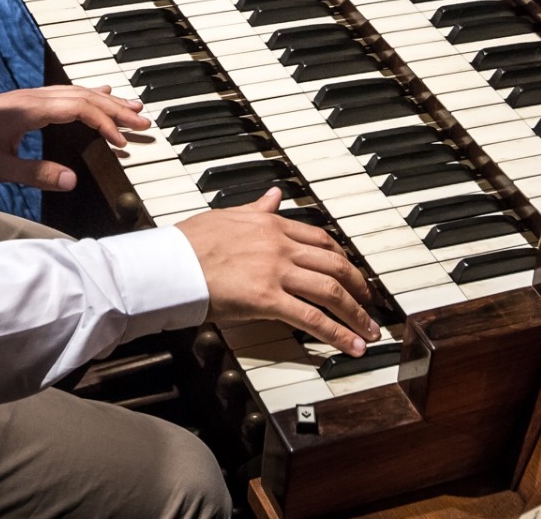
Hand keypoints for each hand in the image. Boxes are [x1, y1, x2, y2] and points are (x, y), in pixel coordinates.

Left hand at [0, 85, 147, 190]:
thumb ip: (37, 173)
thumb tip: (72, 181)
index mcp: (31, 109)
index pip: (80, 108)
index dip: (105, 123)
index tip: (122, 142)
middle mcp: (36, 97)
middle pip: (86, 96)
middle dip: (117, 109)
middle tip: (144, 122)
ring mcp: (33, 96)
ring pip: (78, 92)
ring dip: (107, 100)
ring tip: (133, 107)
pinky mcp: (29, 100)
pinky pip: (67, 93)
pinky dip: (89, 95)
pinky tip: (100, 94)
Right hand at [177, 188, 379, 355]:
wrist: (170, 262)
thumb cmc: (189, 242)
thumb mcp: (228, 216)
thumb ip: (257, 209)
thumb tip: (274, 195)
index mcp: (271, 224)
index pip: (320, 239)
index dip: (343, 258)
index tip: (352, 272)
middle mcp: (280, 245)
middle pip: (335, 264)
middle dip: (359, 286)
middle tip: (370, 303)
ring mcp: (276, 271)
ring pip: (331, 290)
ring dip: (356, 314)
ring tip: (369, 330)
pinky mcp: (268, 299)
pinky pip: (312, 318)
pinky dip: (337, 333)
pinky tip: (351, 345)